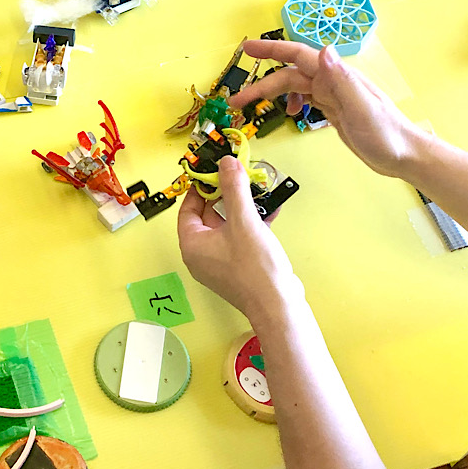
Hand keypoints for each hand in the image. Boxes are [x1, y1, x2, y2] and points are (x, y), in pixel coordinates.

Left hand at [177, 155, 303, 320]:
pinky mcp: (240, 267)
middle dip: (226, 195)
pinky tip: (270, 209)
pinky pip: (241, 238)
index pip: (188, 209)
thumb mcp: (243, 221)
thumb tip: (226, 162)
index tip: (214, 172)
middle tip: (239, 177)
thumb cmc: (255, 268)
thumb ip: (234, 189)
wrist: (280, 306)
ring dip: (243, 208)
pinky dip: (253, 223)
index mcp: (193, 245)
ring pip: (228, 226)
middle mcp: (202, 255)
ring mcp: (221, 262)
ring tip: (258, 189)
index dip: (200, 189)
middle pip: (209, 216)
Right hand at [229, 40, 423, 177]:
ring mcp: (333, 95)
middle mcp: (333, 81)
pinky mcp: (334, 109)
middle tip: (236, 100)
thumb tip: (324, 50)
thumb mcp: (362, 107)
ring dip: (271, 94)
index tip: (246, 49)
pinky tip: (290, 114)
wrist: (404, 154)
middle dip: (261, 84)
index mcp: (337, 76)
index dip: (271, 50)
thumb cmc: (386, 134)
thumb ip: (342, 79)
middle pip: (289, 75)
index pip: (298, 56)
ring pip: (294, 88)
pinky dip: (290, 103)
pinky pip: (305, 99)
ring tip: (252, 108)